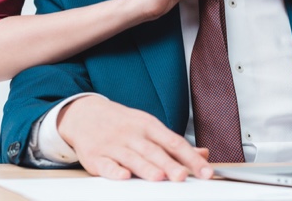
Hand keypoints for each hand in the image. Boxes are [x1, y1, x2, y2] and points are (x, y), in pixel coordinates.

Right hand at [57, 96, 212, 180]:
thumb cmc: (123, 124)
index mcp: (149, 126)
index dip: (191, 158)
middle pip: (154, 151)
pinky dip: (114, 170)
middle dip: (170, 164)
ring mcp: (114, 145)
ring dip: (146, 168)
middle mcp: (133, 134)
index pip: (175, 142)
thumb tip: (204, 154)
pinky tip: (123, 176)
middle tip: (183, 176)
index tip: (205, 171)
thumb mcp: (149, 127)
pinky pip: (106, 164)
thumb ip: (175, 144)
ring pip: (133, 157)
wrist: (85, 114)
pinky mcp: (96, 157)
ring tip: (159, 178)